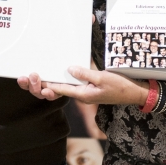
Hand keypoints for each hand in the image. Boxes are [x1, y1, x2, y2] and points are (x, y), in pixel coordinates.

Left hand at [18, 66, 148, 105]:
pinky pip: (70, 86)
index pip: (61, 89)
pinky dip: (60, 82)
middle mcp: (81, 95)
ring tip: (36, 76)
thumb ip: (85, 74)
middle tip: (32, 76)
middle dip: (42, 86)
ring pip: (62, 90)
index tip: (35, 79)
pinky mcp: (88, 89)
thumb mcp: (102, 78)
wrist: (134, 92)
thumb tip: (69, 69)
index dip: (47, 84)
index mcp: (83, 95)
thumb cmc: (120, 86)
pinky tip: (54, 76)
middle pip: (58, 92)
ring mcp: (84, 93)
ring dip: (48, 84)